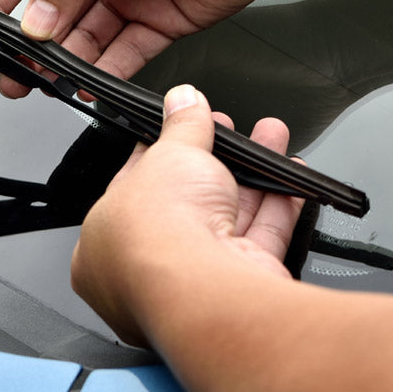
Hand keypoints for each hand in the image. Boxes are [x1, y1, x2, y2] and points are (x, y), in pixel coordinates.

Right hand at [0, 0, 293, 97]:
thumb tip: (36, 19)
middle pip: (53, 8)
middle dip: (31, 42)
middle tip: (12, 70)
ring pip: (85, 37)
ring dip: (64, 62)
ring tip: (45, 83)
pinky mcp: (159, 19)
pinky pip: (123, 53)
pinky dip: (104, 73)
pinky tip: (88, 85)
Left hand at [70, 85, 303, 347]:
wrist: (204, 291)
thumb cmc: (157, 235)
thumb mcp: (166, 156)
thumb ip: (181, 126)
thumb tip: (182, 99)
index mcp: (101, 245)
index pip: (131, 191)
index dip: (160, 155)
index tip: (184, 131)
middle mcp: (145, 271)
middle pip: (186, 205)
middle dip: (215, 160)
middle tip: (229, 130)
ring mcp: (193, 283)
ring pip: (226, 219)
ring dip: (253, 175)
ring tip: (269, 135)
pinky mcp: (237, 289)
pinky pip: (259, 241)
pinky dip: (278, 207)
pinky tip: (291, 177)